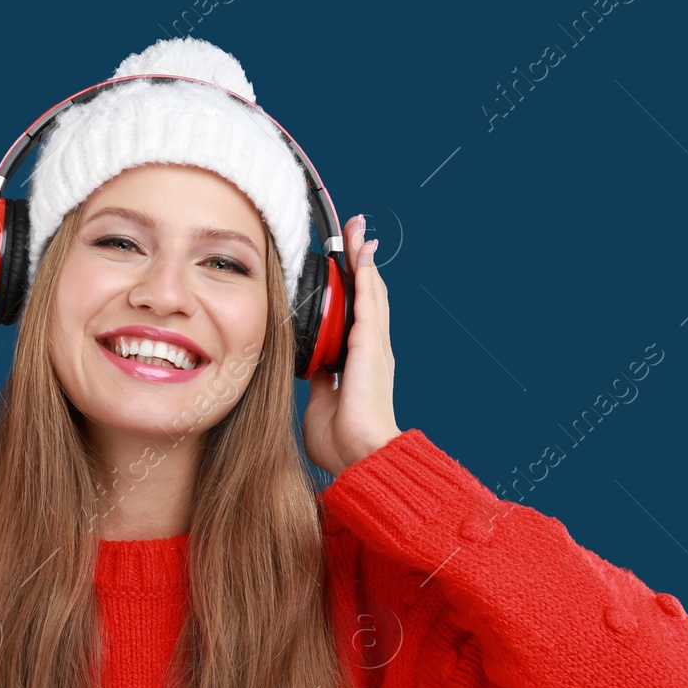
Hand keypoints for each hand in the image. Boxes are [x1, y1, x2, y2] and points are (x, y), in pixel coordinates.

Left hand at [302, 214, 400, 476]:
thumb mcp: (322, 403)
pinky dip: (365, 275)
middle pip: (366, 295)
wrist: (359, 455)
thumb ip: (320, 384)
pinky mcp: (371, 345)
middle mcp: (370, 349)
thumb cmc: (342, 441)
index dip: (349, 288)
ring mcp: (373, 345)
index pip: (354, 314)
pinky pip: (369, 301)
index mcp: (357, 362)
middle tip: (352, 235)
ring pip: (370, 291)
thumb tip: (314, 371)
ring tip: (357, 232)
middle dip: (358, 263)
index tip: (340, 265)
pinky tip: (361, 253)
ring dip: (362, 259)